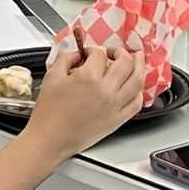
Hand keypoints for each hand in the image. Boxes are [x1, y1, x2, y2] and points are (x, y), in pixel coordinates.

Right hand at [25, 27, 143, 160]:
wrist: (50, 139)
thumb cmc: (48, 113)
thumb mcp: (52, 77)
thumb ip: (66, 59)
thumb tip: (77, 55)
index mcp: (88, 77)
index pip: (100, 54)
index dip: (94, 50)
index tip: (89, 53)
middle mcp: (105, 90)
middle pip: (125, 62)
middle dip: (121, 52)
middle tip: (116, 52)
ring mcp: (114, 106)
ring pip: (137, 81)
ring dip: (139, 67)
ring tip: (139, 60)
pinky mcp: (117, 120)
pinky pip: (136, 104)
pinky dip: (139, 93)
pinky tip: (136, 88)